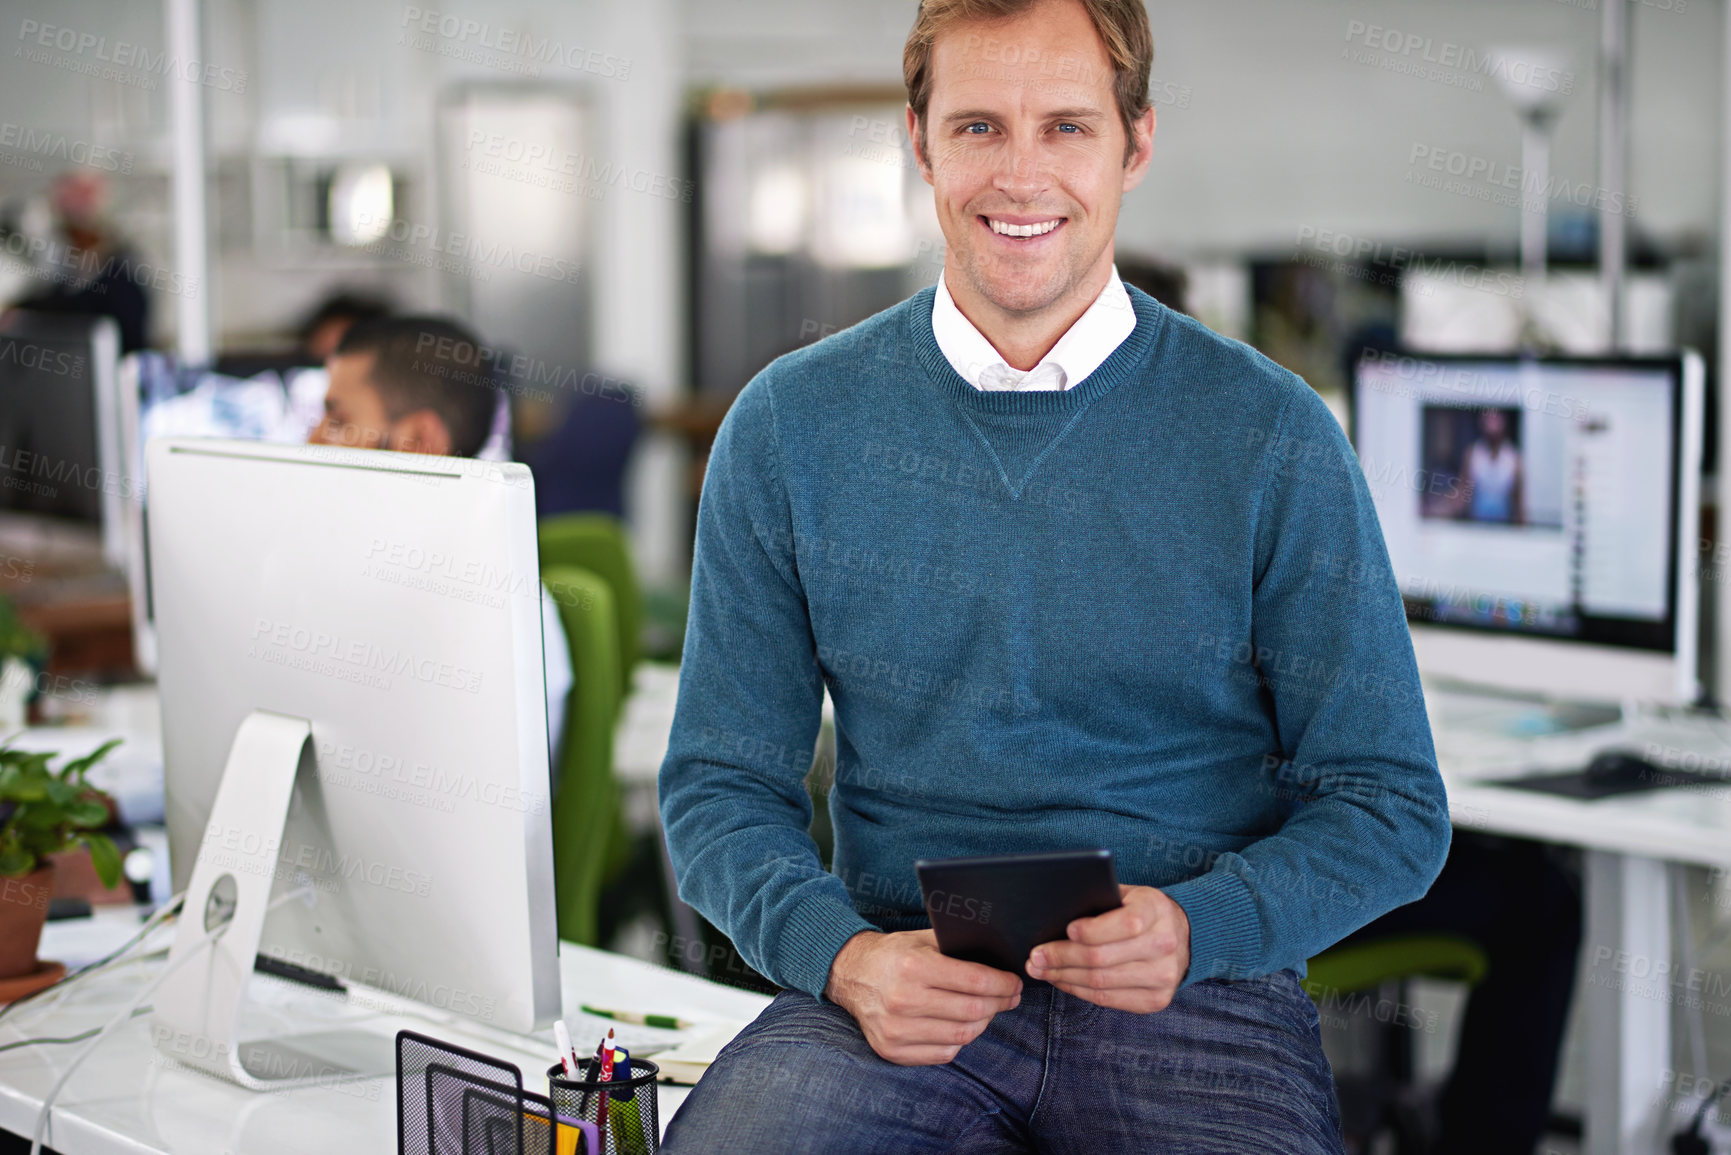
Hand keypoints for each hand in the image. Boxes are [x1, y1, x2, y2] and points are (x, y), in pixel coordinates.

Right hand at [824, 930, 1021, 1064]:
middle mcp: (903, 999)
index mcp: (914, 966)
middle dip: (1000, 1003)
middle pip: (973, 1010)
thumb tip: (1001, 960)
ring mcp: (896, 1029)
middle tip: (1010, 997)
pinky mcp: (891, 1050)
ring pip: (962, 1036)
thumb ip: (957, 947)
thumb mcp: (923, 939)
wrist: (851, 974)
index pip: (975, 980)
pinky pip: (943, 1054)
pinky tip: (962, 1025)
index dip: (1003, 984)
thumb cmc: (895, 954)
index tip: (1015, 983)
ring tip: (988, 1010)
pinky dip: (959, 1041)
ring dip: (983, 1023)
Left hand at [1024, 885, 1189, 1012]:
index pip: (1127, 923)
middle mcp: (1165, 944)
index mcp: (1157, 909)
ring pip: (1101, 982)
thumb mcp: (1127, 894)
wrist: (1182, 936)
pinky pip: (1107, 999)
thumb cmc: (1140, 910)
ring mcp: (1163, 976)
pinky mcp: (1155, 1000)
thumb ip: (1100, 900)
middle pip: (1104, 958)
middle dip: (1062, 957)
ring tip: (1040, 969)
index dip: (1094, 929)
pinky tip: (1061, 980)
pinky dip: (1078, 990)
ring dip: (1064, 977)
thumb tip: (1053, 913)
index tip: (1067, 929)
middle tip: (1035, 956)